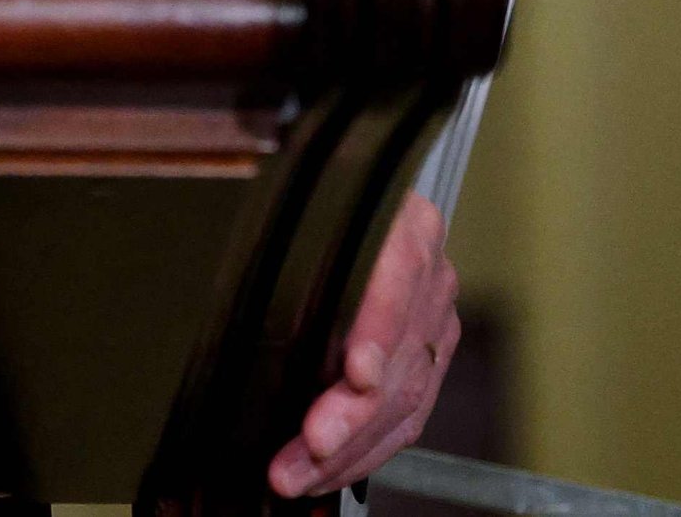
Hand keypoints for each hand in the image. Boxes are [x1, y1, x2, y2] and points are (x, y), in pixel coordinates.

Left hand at [267, 189, 461, 500]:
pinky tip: (327, 470)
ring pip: (406, 397)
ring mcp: (434, 320)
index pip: (401, 273)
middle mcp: (430, 273)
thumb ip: (280, 231)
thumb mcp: (294, 208)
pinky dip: (364, 451)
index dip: (378, 329)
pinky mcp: (428, 361)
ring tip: (300, 472)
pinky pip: (407, 418)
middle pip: (403, 352)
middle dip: (354, 413)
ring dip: (351, 447)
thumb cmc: (309, 210)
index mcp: (405, 221)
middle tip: (312, 443)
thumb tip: (247, 258)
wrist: (341, 207)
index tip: (356, 373)